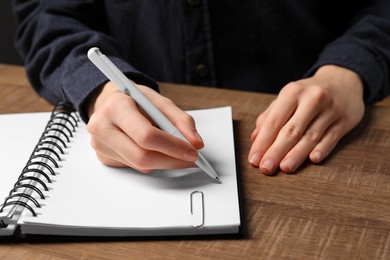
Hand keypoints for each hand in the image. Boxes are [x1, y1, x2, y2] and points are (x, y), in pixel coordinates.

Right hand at [87, 82, 203, 172]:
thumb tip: (195, 143)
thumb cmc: (135, 101)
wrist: (111, 102)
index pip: (147, 135)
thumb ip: (181, 120)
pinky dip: (151, 162)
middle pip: (142, 156)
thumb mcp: (159, 101)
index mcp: (116, 106)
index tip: (192, 151)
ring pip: (140, 165)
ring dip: (164, 162)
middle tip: (190, 158)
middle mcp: (102, 126)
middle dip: (172, 160)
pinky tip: (153, 150)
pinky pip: (134, 167)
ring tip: (174, 152)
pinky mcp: (103, 157)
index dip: (173, 147)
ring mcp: (100, 144)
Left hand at [248, 65, 364, 173]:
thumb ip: (270, 116)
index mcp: (293, 92)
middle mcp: (312, 99)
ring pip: (311, 136)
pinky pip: (332, 138)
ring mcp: (330, 110)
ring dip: (296, 154)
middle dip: (276, 152)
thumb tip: (255, 138)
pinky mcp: (345, 121)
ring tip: (284, 167)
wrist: (343, 81)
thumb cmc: (308, 93)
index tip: (254, 159)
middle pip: (291, 131)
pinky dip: (322, 149)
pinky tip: (313, 159)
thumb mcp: (287, 98)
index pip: (274, 121)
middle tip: (266, 167)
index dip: (262, 142)